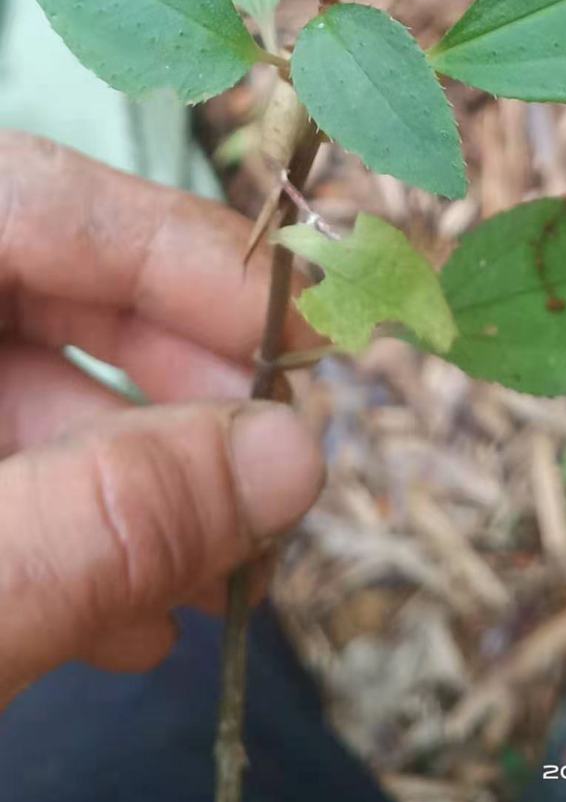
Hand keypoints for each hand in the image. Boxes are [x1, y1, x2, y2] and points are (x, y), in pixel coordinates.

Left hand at [0, 133, 322, 704]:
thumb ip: (109, 517)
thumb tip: (293, 458)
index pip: (39, 193)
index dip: (185, 255)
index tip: (303, 344)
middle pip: (48, 283)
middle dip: (177, 378)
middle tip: (277, 460)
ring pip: (25, 378)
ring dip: (140, 474)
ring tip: (224, 566)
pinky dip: (70, 521)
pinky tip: (134, 609)